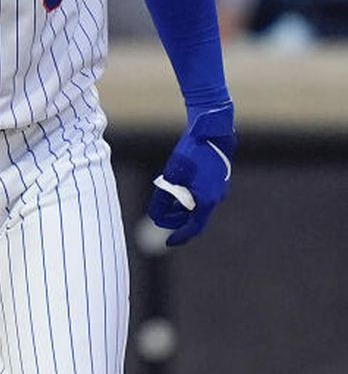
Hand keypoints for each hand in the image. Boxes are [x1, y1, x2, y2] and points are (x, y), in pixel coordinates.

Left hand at [147, 102, 235, 246]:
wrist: (212, 131)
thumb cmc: (192, 151)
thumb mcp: (172, 174)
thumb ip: (163, 197)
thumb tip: (154, 216)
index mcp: (207, 199)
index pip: (194, 226)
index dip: (180, 235)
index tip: (168, 242)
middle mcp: (215, 197)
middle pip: (194, 217)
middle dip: (176, 220)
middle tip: (160, 218)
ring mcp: (217, 188)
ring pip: (196, 206)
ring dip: (180, 208)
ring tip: (164, 203)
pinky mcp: (215, 180)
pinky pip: (200, 195)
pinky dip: (186, 197)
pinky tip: (174, 189)